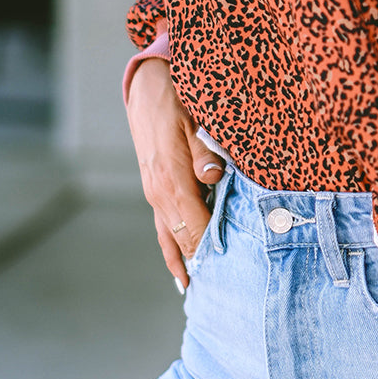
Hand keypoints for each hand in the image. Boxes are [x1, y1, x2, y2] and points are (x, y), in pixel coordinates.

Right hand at [125, 58, 223, 290]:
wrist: (147, 86)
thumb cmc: (177, 100)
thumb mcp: (195, 120)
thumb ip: (205, 152)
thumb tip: (213, 178)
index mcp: (172, 180)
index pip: (197, 226)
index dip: (214, 248)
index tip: (230, 272)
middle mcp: (159, 193)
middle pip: (183, 238)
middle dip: (202, 262)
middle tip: (222, 292)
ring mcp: (154, 193)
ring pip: (170, 237)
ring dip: (184, 261)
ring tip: (196, 291)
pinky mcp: (154, 188)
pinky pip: (164, 226)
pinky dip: (172, 248)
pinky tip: (180, 265)